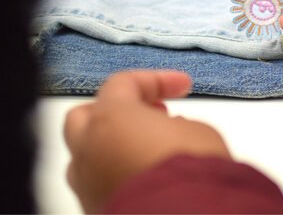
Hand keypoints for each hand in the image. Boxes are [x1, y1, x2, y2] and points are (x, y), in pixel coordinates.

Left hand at [64, 70, 230, 212]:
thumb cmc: (189, 169)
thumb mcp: (196, 130)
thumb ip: (173, 123)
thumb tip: (169, 131)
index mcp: (109, 119)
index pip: (122, 84)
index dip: (157, 81)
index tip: (183, 87)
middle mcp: (89, 150)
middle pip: (85, 118)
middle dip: (116, 111)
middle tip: (150, 114)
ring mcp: (87, 185)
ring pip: (89, 156)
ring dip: (113, 147)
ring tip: (147, 149)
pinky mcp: (94, 211)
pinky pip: (100, 184)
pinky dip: (117, 175)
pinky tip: (147, 177)